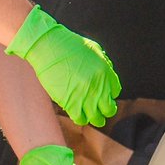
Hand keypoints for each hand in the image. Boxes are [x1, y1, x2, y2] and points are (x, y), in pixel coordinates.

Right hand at [6, 6, 120, 127]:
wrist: (49, 47)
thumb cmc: (69, 45)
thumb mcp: (94, 49)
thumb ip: (104, 64)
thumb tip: (108, 77)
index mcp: (105, 72)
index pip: (115, 92)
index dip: (110, 95)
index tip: (104, 96)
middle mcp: (97, 86)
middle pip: (109, 109)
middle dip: (106, 111)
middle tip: (101, 111)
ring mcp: (84, 96)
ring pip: (95, 118)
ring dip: (94, 119)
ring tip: (91, 117)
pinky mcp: (70, 102)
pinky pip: (80, 119)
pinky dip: (81, 119)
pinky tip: (79, 115)